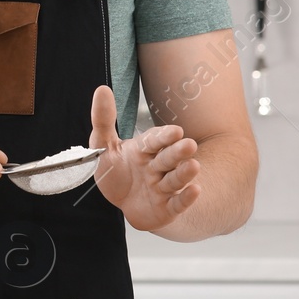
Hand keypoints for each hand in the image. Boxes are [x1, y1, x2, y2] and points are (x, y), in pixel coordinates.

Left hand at [88, 85, 200, 229]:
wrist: (124, 203)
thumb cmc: (117, 172)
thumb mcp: (104, 146)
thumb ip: (103, 120)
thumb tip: (102, 89)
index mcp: (144, 149)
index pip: (155, 140)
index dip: (164, 136)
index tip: (175, 131)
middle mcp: (157, 167)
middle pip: (168, 158)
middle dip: (177, 152)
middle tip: (189, 145)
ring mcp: (163, 188)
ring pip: (175, 179)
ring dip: (184, 173)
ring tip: (194, 166)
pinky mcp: (167, 208)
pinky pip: (178, 203)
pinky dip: (187, 198)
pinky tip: (196, 190)